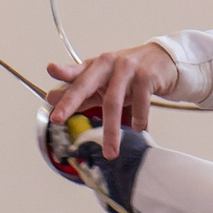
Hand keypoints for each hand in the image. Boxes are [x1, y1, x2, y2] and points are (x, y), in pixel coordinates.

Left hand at [46, 42, 175, 157]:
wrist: (164, 59)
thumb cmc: (129, 73)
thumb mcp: (105, 82)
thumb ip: (81, 92)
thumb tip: (52, 98)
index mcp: (95, 66)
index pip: (74, 74)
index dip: (60, 77)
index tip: (47, 89)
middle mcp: (107, 64)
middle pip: (85, 85)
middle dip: (70, 102)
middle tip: (57, 119)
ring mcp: (127, 68)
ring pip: (113, 102)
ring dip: (111, 131)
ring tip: (110, 153)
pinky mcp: (146, 76)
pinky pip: (140, 103)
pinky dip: (138, 119)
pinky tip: (138, 127)